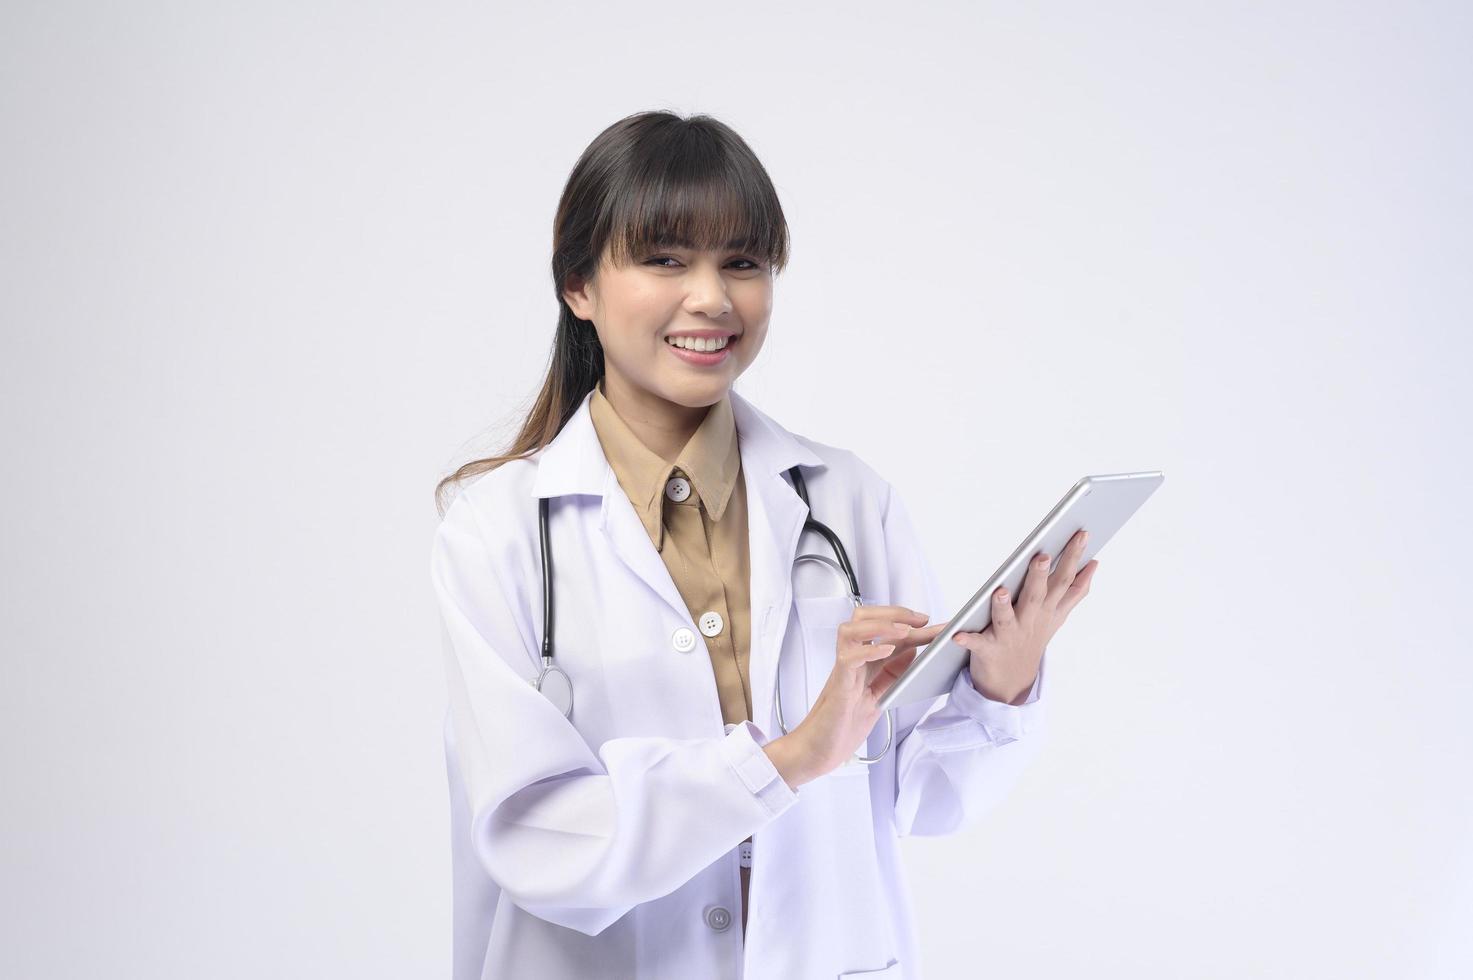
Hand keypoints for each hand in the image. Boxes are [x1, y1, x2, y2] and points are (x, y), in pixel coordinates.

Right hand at [787, 605, 946, 777]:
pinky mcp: (838, 687)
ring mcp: (842, 672)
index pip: (884, 632)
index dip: (907, 623)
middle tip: (920, 620)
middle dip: (894, 613)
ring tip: (904, 631)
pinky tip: (887, 650)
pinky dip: (868, 650)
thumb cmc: (842, 727)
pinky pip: (848, 658)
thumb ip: (892, 674)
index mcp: (860, 663)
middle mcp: (850, 661)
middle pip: (863, 618)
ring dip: (880, 626)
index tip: (931, 622)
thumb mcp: (878, 696)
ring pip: (851, 630)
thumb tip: (912, 651)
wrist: (817, 752)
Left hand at [951, 528, 1096, 703]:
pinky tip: (956, 634)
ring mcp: (1009, 636)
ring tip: (999, 591)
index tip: (1082, 534)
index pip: (1063, 579)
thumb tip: (1094, 563)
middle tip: (1041, 556)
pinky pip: (976, 644)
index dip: (1073, 556)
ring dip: (1002, 606)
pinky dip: (967, 640)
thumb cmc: (1032, 638)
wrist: (1012, 683)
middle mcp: (1030, 620)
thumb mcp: (1057, 616)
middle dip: (1040, 576)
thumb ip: (1075, 590)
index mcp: (1047, 609)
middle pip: (1036, 595)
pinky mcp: (988, 650)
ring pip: (1006, 618)